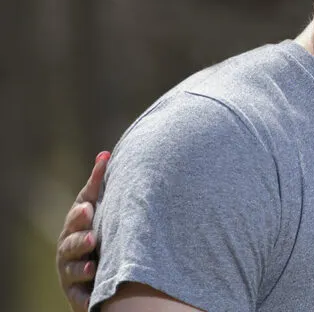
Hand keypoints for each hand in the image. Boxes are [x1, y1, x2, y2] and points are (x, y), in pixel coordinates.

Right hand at [56, 151, 108, 311]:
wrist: (100, 271)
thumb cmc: (99, 233)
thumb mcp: (99, 209)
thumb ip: (100, 185)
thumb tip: (106, 153)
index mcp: (76, 226)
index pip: (78, 215)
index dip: (81, 213)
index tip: (88, 207)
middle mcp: (70, 249)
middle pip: (71, 243)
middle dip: (80, 239)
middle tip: (92, 236)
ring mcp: (71, 272)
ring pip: (72, 270)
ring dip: (81, 268)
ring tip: (92, 266)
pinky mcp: (79, 294)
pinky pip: (79, 296)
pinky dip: (84, 296)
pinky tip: (92, 295)